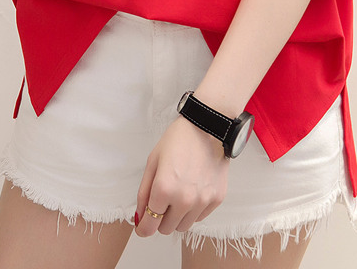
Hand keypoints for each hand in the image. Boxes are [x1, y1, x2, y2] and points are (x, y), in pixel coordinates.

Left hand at [134, 114, 228, 235]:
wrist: (207, 127)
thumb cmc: (178, 140)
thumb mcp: (153, 162)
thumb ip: (143, 193)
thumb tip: (140, 218)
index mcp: (164, 189)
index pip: (149, 226)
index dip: (143, 227)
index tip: (143, 224)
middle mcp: (184, 199)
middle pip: (166, 229)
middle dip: (160, 218)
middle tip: (163, 201)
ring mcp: (203, 200)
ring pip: (183, 226)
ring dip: (177, 216)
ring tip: (179, 193)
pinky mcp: (217, 198)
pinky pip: (199, 217)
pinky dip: (193, 210)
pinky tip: (193, 190)